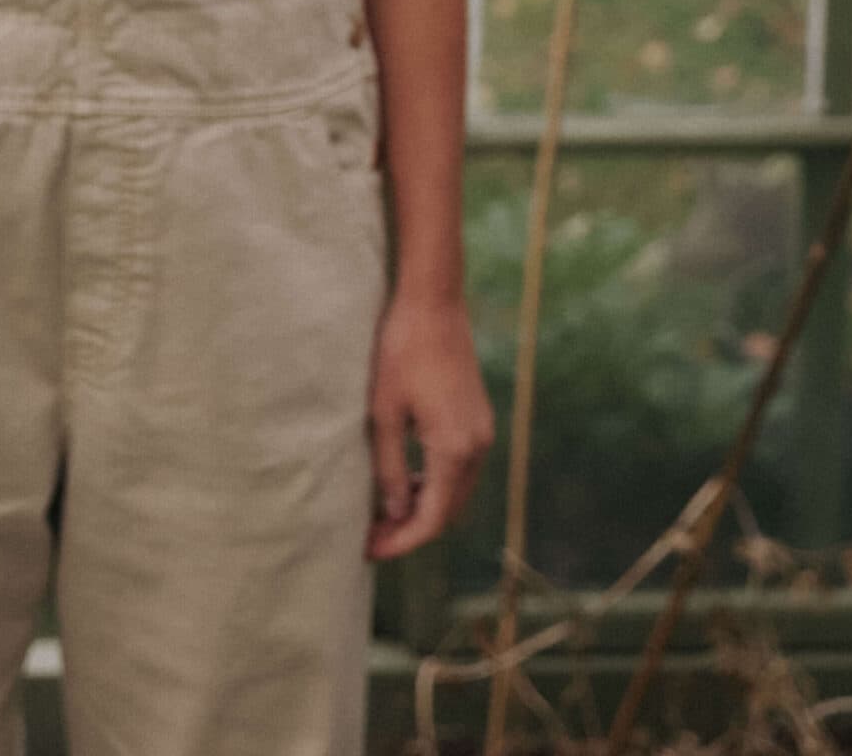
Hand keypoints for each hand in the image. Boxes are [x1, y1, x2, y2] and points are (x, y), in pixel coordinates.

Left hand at [366, 291, 493, 559]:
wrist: (433, 301)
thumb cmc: (401, 351)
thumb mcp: (384, 412)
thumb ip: (390, 468)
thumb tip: (394, 513)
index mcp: (455, 449)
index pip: (431, 518)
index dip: (401, 540)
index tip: (368, 550)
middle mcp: (478, 445)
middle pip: (449, 510)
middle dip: (412, 528)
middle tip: (371, 534)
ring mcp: (483, 431)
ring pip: (456, 490)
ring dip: (425, 505)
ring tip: (383, 510)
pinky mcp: (479, 416)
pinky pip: (460, 466)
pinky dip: (436, 481)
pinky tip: (407, 477)